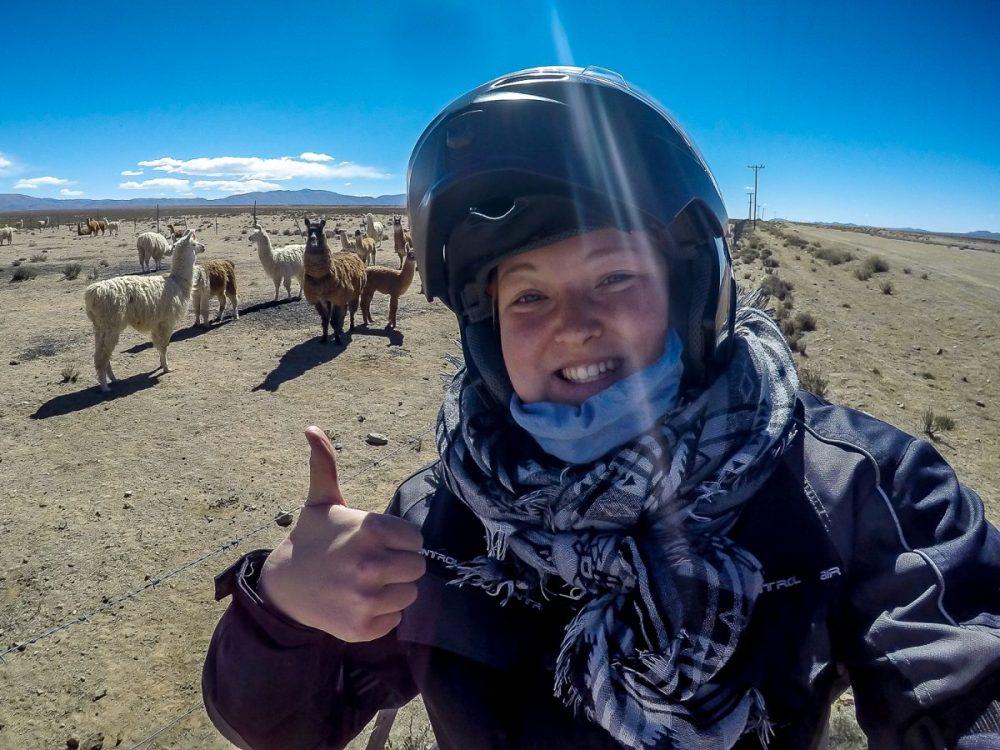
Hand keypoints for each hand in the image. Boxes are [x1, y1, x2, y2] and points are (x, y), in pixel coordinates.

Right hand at [258, 426, 425, 640]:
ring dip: (393, 590)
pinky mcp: (363, 627)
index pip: (416, 540)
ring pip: (409, 595)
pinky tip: (359, 603)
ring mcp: (367, 598)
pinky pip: (394, 620)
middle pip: (417, 568)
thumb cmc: (312, 539)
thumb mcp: (322, 501)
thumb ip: (325, 464)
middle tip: (374, 564)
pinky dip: (381, 615)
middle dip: (399, 566)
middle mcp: (371, 564)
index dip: (400, 542)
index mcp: (371, 529)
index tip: (379, 543)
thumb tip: (311, 428)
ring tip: (366, 583)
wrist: (283, 586)